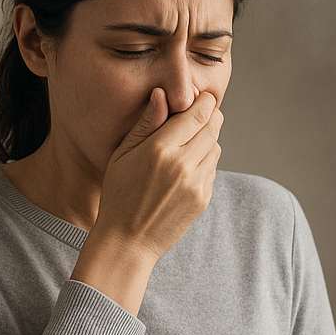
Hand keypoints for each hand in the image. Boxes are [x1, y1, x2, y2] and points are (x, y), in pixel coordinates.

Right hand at [94, 87, 223, 258]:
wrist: (128, 240)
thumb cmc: (119, 194)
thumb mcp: (123, 153)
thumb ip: (146, 123)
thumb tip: (162, 93)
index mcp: (160, 149)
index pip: (197, 113)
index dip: (204, 101)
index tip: (201, 97)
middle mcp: (183, 164)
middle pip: (213, 127)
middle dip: (210, 116)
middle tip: (202, 111)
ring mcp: (197, 183)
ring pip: (215, 147)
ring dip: (208, 139)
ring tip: (188, 141)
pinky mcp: (203, 198)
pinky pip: (212, 169)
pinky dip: (205, 161)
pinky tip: (186, 166)